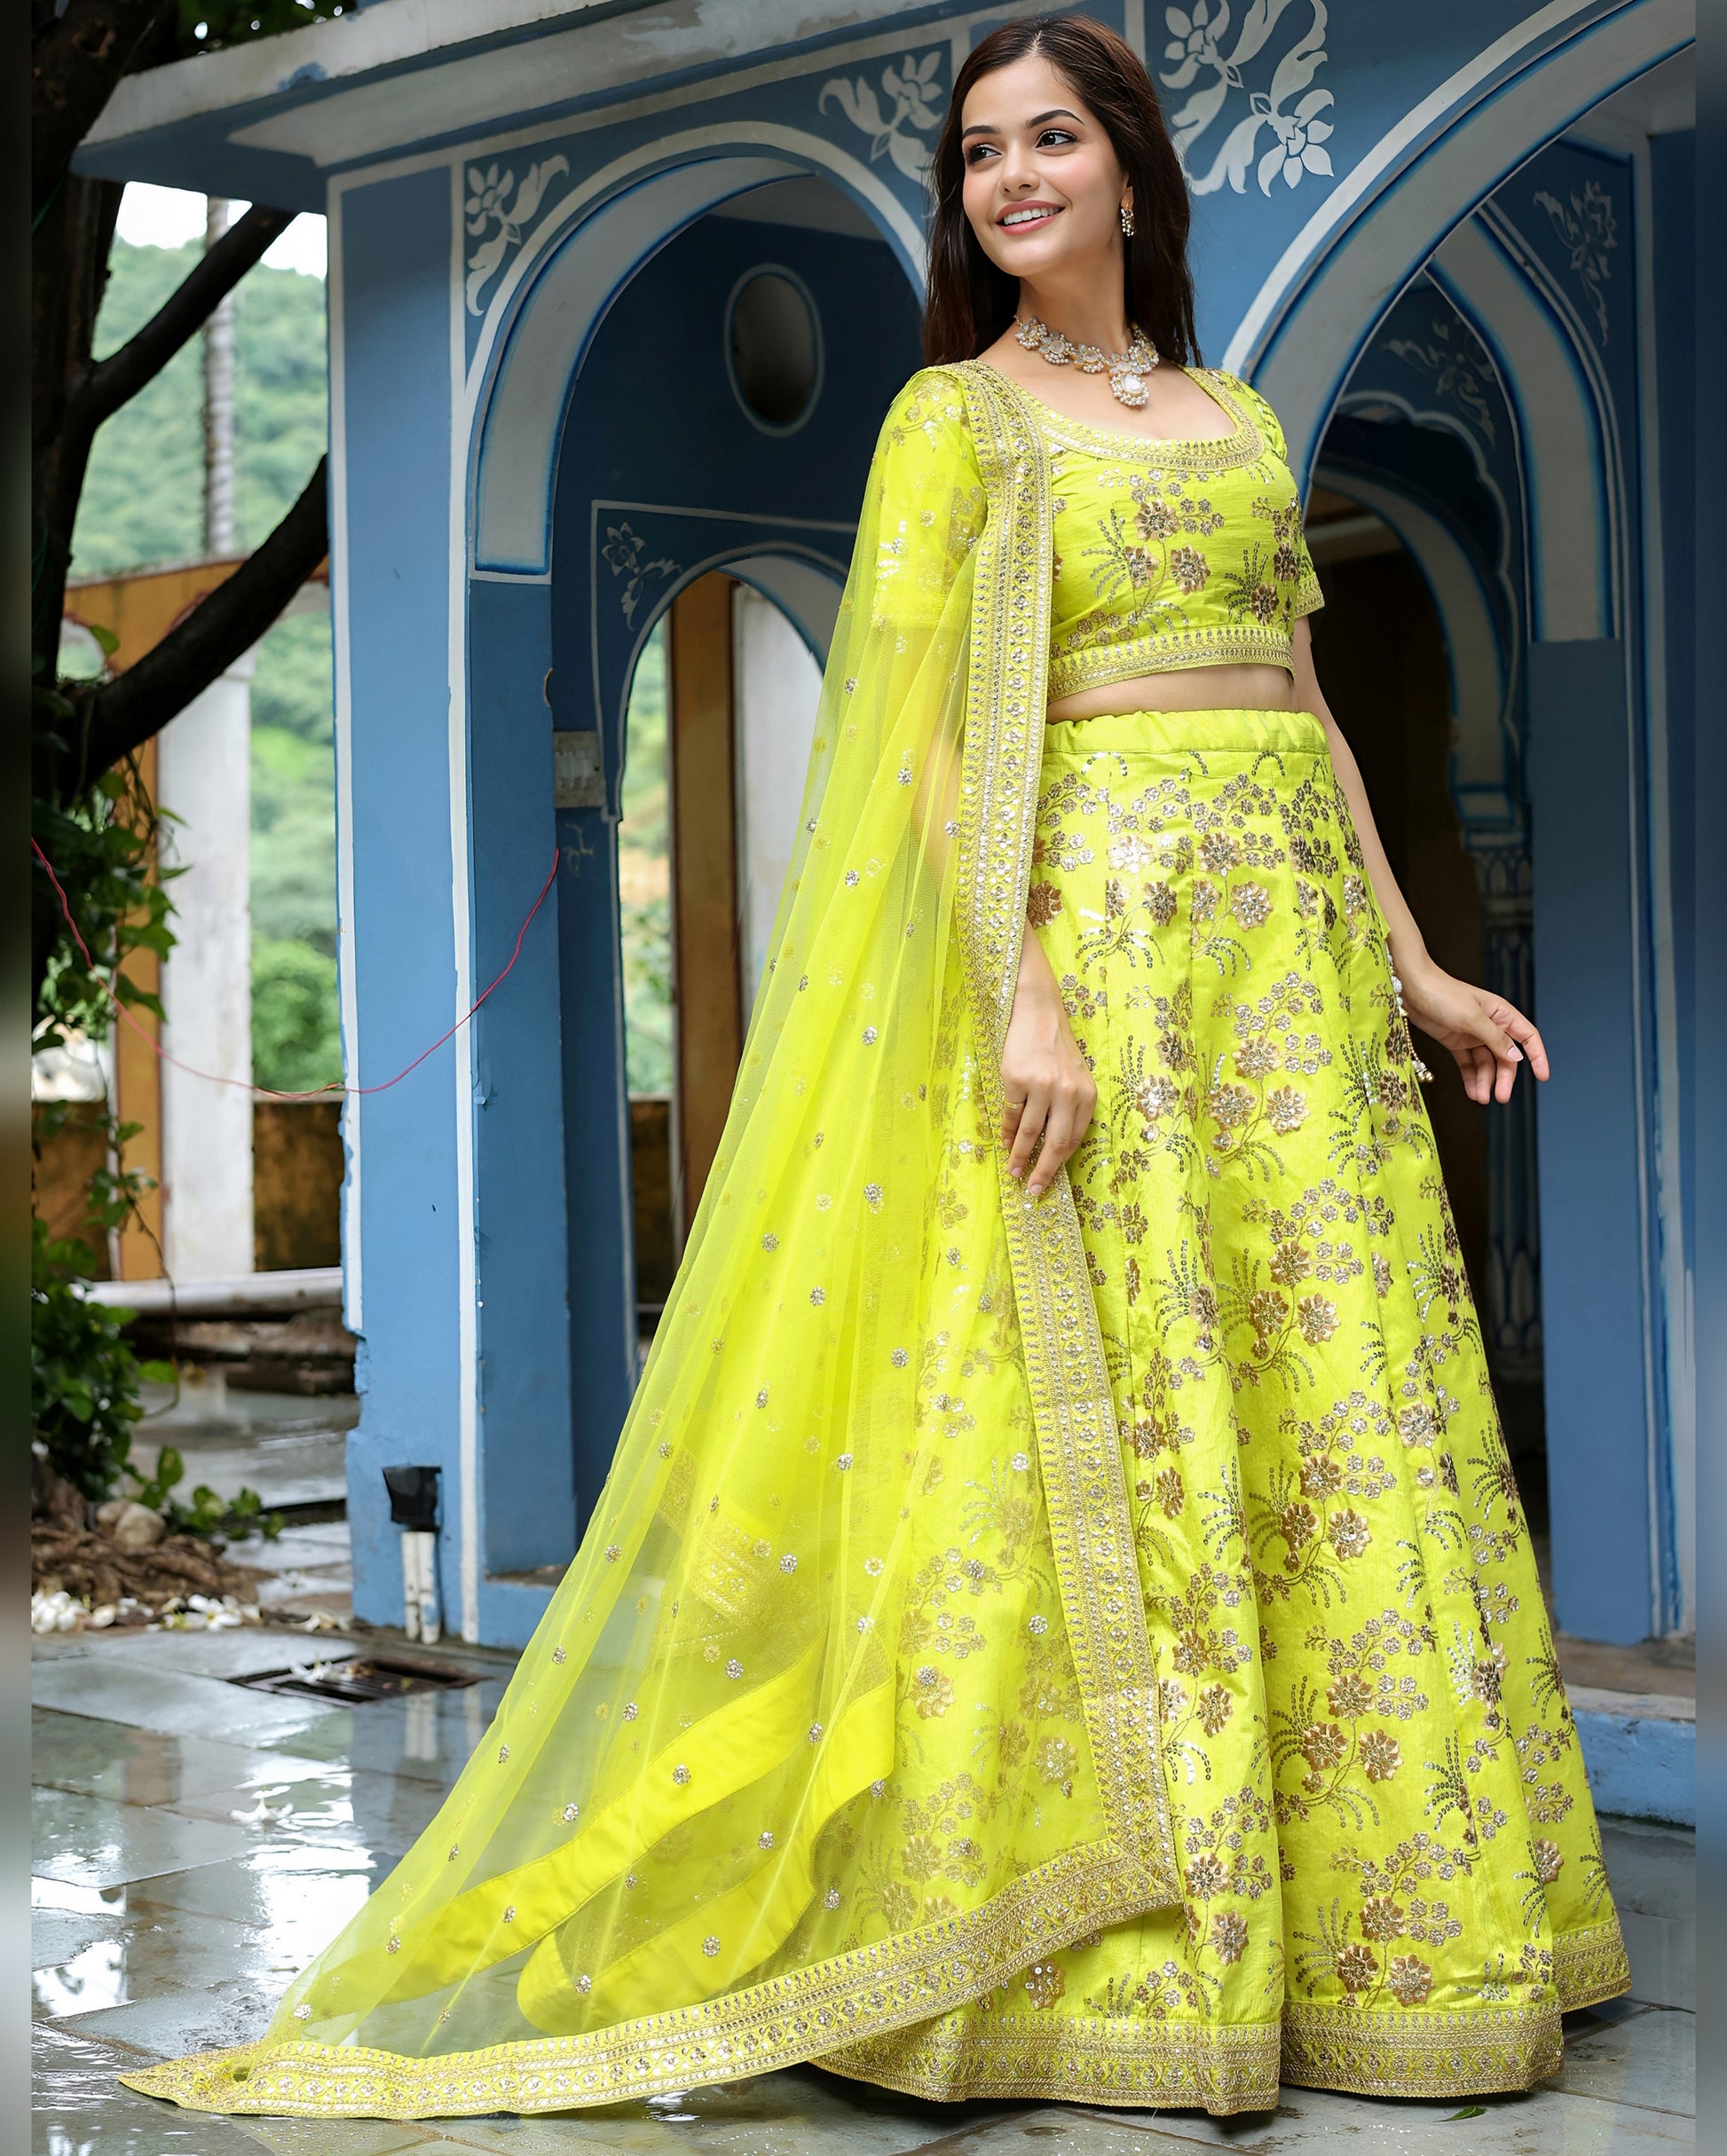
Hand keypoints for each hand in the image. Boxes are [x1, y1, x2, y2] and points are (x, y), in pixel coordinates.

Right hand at [1001, 930, 1096, 1194]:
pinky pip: (1010, 1114)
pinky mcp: (1017, 1079)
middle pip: (1055, 1144)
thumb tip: (1052, 1149)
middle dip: (1043, 1172)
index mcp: (1087, 1095)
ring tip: (1012, 1172)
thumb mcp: (1074, 1078)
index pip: (1074, 1141)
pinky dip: (1005, 1131)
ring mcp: (1042, 1086)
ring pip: (1029, 1133)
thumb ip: (1070, 1109)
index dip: (1059, 1165)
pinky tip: (1002, 1142)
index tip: (1048, 1182)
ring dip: (1019, 1156)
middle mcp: (1068, 1093)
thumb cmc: (1056, 1048)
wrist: (1037, 1012)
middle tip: (1032, 1191)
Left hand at [1397, 959, 1549, 1104]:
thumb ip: (1495, 1039)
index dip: (1537, 1057)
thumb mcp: (1472, 1018)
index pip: (1527, 1037)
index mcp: (1501, 1014)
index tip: (1542, 1077)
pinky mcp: (1456, 1042)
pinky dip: (1471, 1078)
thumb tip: (1516, 1057)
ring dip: (1485, 1081)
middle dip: (1504, 1077)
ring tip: (1481, 1098)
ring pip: (1486, 1063)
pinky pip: (1468, 1064)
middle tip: (1501, 1097)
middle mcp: (1490, 1025)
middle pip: (1505, 1057)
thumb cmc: (1443, 995)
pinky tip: (1472, 1092)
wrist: (1412, 989)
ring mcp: (1473, 1035)